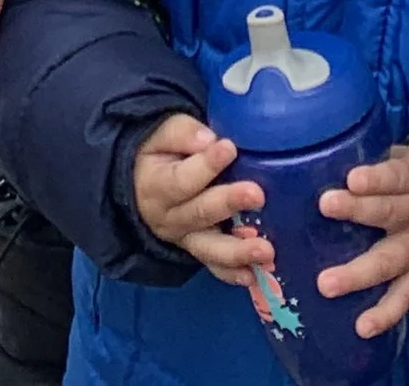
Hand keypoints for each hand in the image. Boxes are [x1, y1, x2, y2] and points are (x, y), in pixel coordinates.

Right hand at [131, 113, 266, 282]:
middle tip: (257, 195)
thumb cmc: (159, 154)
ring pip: (209, 249)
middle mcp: (169, 219)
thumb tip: (208, 140)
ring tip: (266, 250)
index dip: (205, 165)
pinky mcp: (198, 251)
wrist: (143, 186)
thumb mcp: (161, 135)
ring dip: (238, 250)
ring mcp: (185, 239)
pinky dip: (233, 273)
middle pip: (199, 214)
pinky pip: (214, 266)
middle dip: (229, 204)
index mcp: (156, 187)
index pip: (181, 179)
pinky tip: (254, 275)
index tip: (229, 147)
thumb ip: (183, 134)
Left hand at [320, 143, 408, 338]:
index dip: (375, 179)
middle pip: (389, 213)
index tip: (351, 178)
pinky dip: (385, 313)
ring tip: (326, 284)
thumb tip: (307, 149)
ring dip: (359, 274)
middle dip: (358, 211)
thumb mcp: (389, 156)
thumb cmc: (398, 177)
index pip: (393, 176)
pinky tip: (363, 327)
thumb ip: (359, 154)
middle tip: (325, 206)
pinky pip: (404, 297)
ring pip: (391, 261)